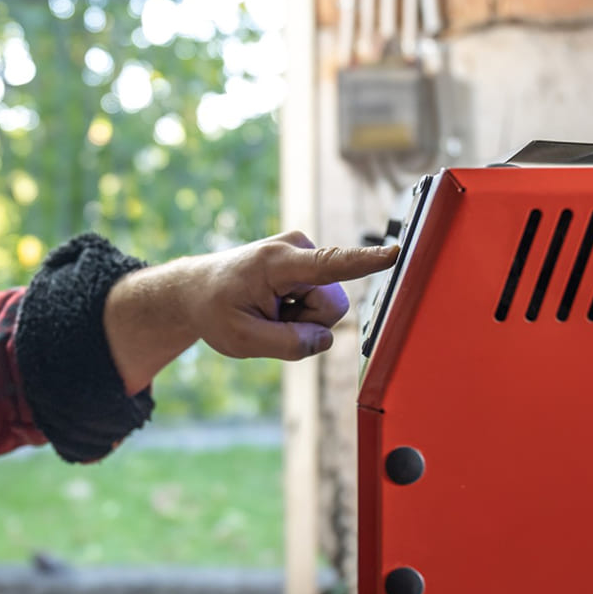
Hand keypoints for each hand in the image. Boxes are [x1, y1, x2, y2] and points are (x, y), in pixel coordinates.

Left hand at [185, 230, 398, 360]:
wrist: (198, 289)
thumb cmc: (215, 309)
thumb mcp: (242, 340)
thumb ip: (288, 345)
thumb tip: (326, 339)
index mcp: (278, 263)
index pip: (331, 264)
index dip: (365, 262)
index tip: (395, 253)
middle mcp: (297, 248)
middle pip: (331, 307)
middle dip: (307, 324)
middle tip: (268, 320)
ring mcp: (304, 254)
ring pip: (328, 308)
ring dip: (301, 319)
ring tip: (269, 311)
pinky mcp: (309, 264)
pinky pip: (321, 302)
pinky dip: (300, 313)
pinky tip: (276, 305)